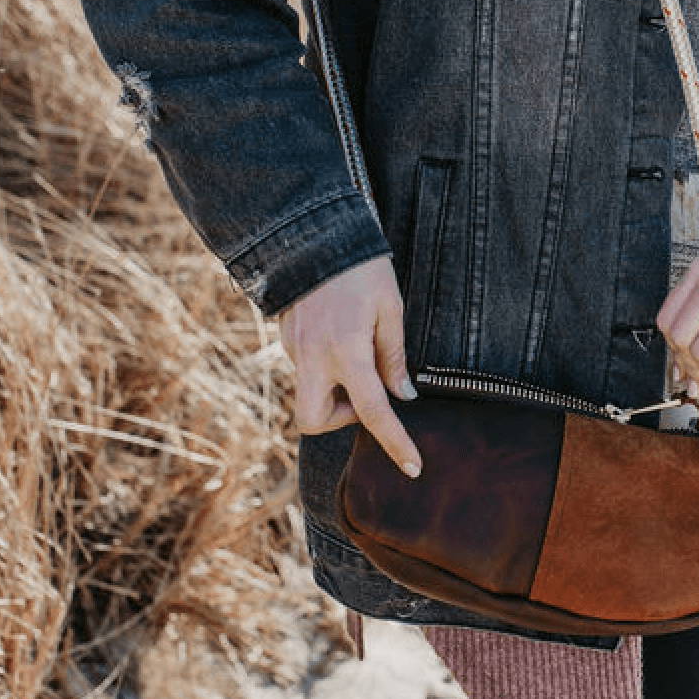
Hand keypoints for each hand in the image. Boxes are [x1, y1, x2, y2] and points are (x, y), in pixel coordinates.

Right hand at [279, 254, 422, 477]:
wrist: (310, 231)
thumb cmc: (360, 267)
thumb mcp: (390, 307)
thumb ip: (394, 356)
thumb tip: (403, 395)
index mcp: (345, 351)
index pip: (372, 412)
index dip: (394, 442)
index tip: (413, 466)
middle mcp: (312, 358)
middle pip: (314, 421)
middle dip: (341, 420)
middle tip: (366, 394)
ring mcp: (293, 349)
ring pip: (309, 394)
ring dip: (336, 391)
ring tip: (359, 351)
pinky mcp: (286, 339)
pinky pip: (307, 369)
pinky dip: (327, 368)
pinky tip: (341, 335)